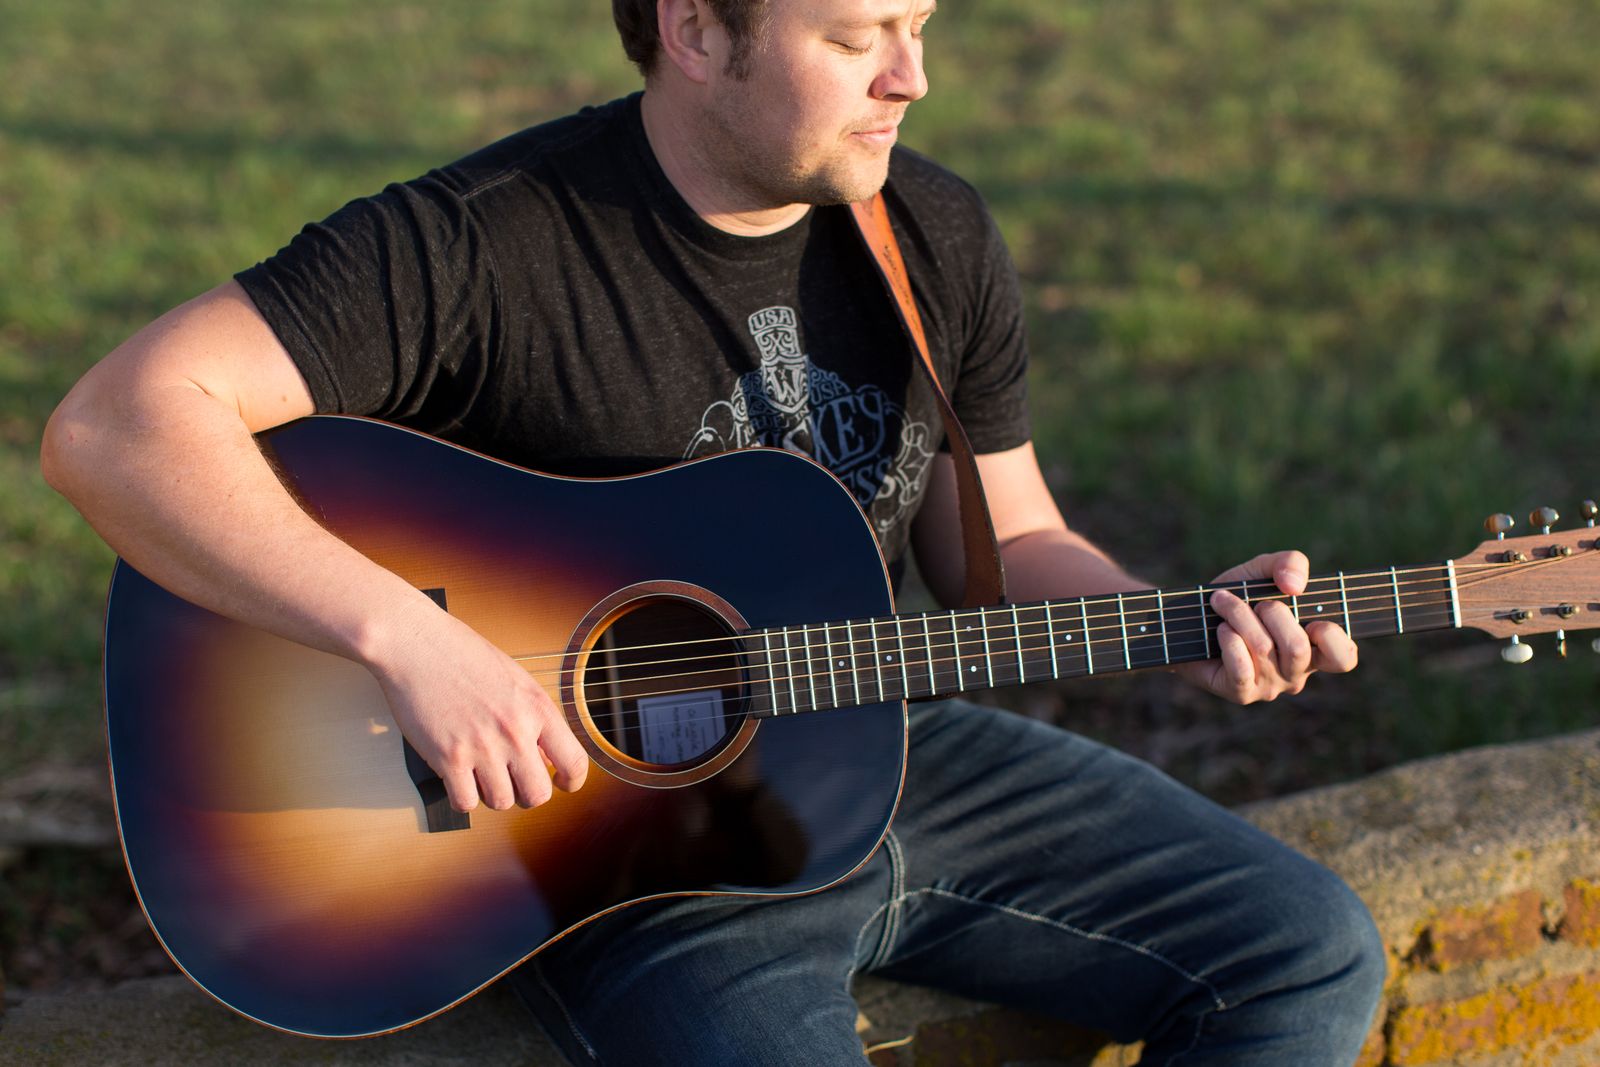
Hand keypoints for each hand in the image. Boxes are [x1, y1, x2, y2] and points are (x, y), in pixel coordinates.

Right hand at [368, 597, 588, 812]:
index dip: (571, 781)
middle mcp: (515, 730)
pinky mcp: (448, 758)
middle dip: (526, 793)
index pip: (573, 762)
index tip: (561, 783)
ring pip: (501, 802)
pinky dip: (462, 797)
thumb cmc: (462, 656)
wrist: (415, 644)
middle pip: (538, 795)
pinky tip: (458, 778)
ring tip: (480, 772)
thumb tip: (546, 759)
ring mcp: (483, 746)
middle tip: (513, 780)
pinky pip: (465, 803)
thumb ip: (533, 718)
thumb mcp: (514, 680)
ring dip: (491, 794)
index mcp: (537, 708)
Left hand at [1175, 550, 1357, 703]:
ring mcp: (1270, 686)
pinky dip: (1228, 640)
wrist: (1190, 619)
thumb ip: (1290, 562)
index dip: (1332, 638)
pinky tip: (1220, 630)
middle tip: (1253, 603)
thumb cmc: (1237, 597)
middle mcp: (1296, 672)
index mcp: (1314, 647)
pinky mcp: (1242, 692)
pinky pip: (1241, 668)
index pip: (1344, 658)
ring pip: (1264, 650)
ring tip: (1223, 604)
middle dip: (1271, 613)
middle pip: (1298, 648)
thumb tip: (1295, 586)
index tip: (1312, 618)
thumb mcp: (1264, 570)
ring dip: (1239, 616)